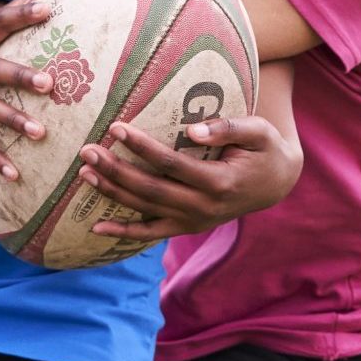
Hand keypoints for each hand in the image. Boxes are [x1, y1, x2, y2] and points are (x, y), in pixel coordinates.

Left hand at [76, 116, 302, 242]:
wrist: (276, 184)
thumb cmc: (265, 150)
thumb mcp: (259, 131)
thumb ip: (228, 128)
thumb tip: (193, 130)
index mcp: (220, 182)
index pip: (171, 164)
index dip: (142, 147)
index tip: (116, 127)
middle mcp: (204, 208)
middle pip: (150, 190)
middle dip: (116, 170)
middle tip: (87, 151)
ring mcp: (194, 222)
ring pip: (145, 211)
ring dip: (113, 193)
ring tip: (84, 174)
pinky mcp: (187, 227)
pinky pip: (151, 234)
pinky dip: (123, 232)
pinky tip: (96, 226)